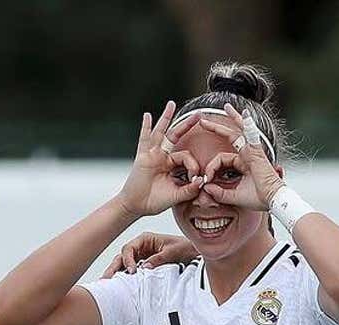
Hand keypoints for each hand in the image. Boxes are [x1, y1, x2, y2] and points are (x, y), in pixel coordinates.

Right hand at [101, 233, 197, 276]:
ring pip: (124, 264)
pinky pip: (133, 271)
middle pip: (122, 257)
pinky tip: (119, 285)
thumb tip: (145, 267)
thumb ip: (158, 259)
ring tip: (107, 283)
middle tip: (106, 279)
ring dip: (117, 273)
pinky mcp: (145, 265)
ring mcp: (141, 256)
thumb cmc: (185, 247)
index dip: (127, 260)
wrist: (195, 252)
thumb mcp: (173, 252)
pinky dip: (126, 277)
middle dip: (114, 267)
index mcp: (145, 239)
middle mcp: (141, 247)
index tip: (131, 271)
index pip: (129, 249)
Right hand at [115, 101, 205, 217]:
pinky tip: (147, 115)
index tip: (196, 179)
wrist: (137, 206)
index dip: (194, 165)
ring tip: (172, 104)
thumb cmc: (155, 201)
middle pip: (176, 136)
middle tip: (200, 114)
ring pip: (161, 132)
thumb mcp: (177, 196)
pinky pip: (144, 139)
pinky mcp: (142, 156)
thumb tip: (202, 181)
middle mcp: (163, 156)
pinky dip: (145, 127)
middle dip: (188, 124)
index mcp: (173, 165)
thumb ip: (190, 189)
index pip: (187, 157)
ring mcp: (152, 154)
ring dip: (166, 117)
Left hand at [197, 104, 284, 209]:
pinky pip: (251, 135)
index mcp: (244, 163)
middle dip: (217, 128)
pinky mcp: (257, 152)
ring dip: (233, 117)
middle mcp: (248, 154)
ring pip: (240, 131)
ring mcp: (253, 151)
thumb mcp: (234, 196)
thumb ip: (219, 193)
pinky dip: (248, 124)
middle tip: (203, 120)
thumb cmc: (259, 199)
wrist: (274, 201)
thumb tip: (206, 188)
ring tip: (226, 106)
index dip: (210, 167)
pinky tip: (244, 114)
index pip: (221, 158)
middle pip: (232, 136)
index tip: (205, 178)